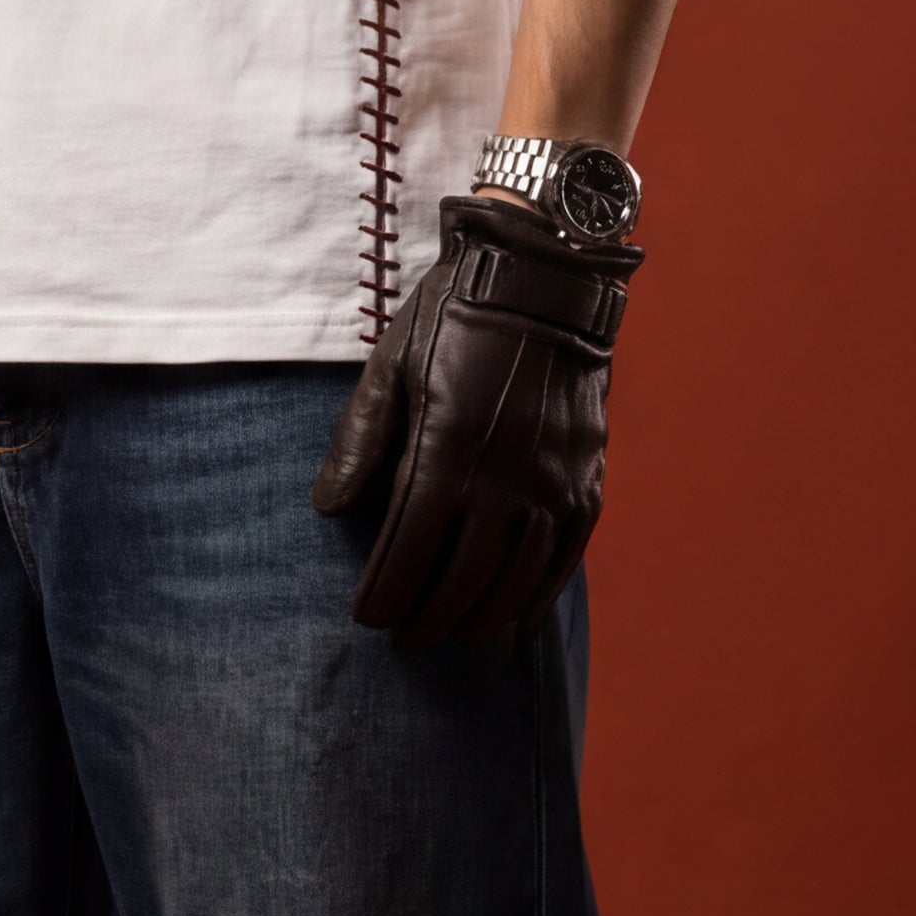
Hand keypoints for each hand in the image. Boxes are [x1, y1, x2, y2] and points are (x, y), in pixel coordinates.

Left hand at [312, 190, 640, 651]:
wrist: (546, 277)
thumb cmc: (456, 318)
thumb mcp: (392, 364)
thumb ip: (361, 440)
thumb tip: (328, 509)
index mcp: (447, 447)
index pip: (408, 550)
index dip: (385, 595)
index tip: (365, 617)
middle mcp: (505, 475)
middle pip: (461, 579)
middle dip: (426, 619)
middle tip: (403, 639)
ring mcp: (553, 483)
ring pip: (514, 582)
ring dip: (477, 621)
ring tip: (450, 638)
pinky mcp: (587, 483)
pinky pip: (561, 562)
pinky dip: (534, 599)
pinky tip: (510, 619)